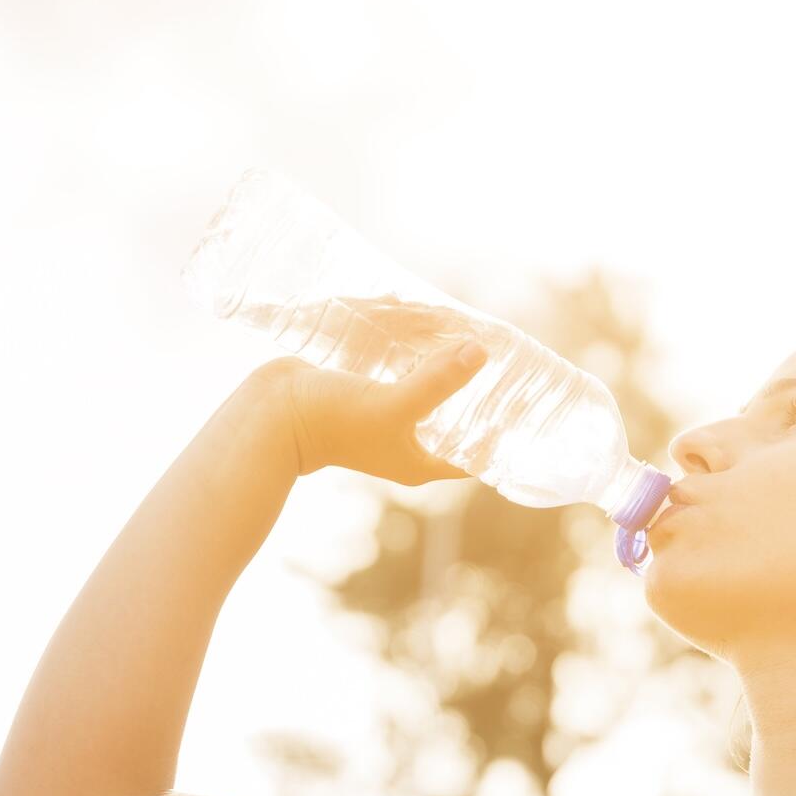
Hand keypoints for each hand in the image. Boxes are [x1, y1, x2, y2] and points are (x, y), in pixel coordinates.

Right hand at [252, 339, 486, 483]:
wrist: (272, 413)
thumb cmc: (335, 421)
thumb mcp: (396, 403)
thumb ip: (439, 381)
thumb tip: (481, 352)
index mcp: (420, 462)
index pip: (473, 456)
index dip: (499, 435)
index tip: (524, 406)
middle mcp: (405, 443)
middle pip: (454, 420)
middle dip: (475, 393)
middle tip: (501, 363)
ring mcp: (384, 418)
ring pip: (427, 392)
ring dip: (444, 369)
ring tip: (469, 341)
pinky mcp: (365, 394)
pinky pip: (401, 374)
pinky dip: (414, 356)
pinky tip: (427, 333)